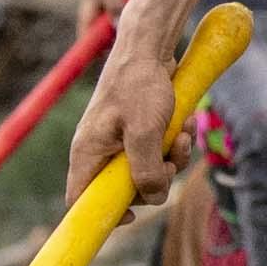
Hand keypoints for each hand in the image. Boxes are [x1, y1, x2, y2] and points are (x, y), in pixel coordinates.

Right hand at [70, 18, 188, 204]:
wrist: (150, 48)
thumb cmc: (139, 84)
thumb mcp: (144, 130)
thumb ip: (146, 169)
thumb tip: (153, 197)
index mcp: (88, 152)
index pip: (80, 199)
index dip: (102, 215)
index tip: (133, 217)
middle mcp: (101, 150)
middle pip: (125, 190)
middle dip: (155, 179)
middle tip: (170, 160)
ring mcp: (121, 142)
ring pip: (150, 171)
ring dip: (174, 157)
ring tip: (183, 133)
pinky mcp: (140, 132)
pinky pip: (161, 152)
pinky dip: (177, 142)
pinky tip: (187, 122)